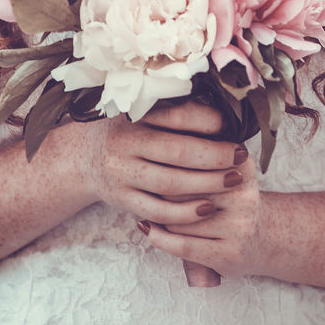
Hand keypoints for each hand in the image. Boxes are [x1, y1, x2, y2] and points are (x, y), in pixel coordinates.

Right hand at [76, 101, 247, 231]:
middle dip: (214, 155)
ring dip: (207, 184)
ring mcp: (122, 174)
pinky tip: (208, 208)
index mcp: (133, 116)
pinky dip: (185, 213)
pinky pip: (158, 211)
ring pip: (170, 183)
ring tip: (233, 180)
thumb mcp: (138, 112)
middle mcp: (125, 144)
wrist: (83, 158)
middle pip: (177, 151)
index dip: (205, 120)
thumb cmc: (125, 131)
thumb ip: (171, 111)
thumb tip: (221, 112)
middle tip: (241, 155)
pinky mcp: (123, 200)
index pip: (175, 116)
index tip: (229, 125)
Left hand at [135, 103, 263, 280]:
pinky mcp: (229, 254)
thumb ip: (200, 145)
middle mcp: (244, 194)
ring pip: (180, 217)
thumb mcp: (226, 165)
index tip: (148, 151)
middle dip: (161, 184)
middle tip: (142, 179)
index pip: (192, 154)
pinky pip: (183, 245)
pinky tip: (146, 228)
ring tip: (145, 202)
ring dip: (159, 212)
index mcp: (241, 164)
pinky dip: (160, 237)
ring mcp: (238, 227)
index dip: (166, 154)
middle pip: (184, 185)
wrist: (262, 239)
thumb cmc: (230, 196)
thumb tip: (156, 121)